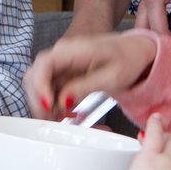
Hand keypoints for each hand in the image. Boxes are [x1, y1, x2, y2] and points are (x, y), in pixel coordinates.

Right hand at [23, 32, 156, 117]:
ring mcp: (61, 63)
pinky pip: (50, 89)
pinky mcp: (64, 72)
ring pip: (39, 84)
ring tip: (60, 119)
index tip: (48, 106)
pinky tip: (66, 113)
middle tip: (51, 119)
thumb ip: (85, 87)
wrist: (135, 50)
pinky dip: (54, 103)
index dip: (40, 86)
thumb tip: (62, 100)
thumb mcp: (112, 76)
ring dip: (45, 104)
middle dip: (39, 100)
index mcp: (73, 49)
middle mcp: (61, 54)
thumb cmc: (128, 58)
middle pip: (35, 76)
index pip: (44, 64)